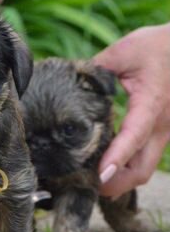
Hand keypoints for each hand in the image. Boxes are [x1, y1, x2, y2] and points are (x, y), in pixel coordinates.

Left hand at [94, 23, 169, 196]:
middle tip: (87, 185)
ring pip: (144, 169)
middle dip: (116, 184)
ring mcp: (162, 132)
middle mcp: (160, 125)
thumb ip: (97, 69)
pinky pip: (144, 159)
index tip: (100, 174)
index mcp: (151, 104)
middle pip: (142, 169)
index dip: (117, 158)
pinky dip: (126, 169)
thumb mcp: (125, 51)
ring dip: (121, 180)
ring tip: (93, 181)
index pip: (134, 137)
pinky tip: (106, 167)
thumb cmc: (158, 46)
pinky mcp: (160, 133)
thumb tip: (70, 83)